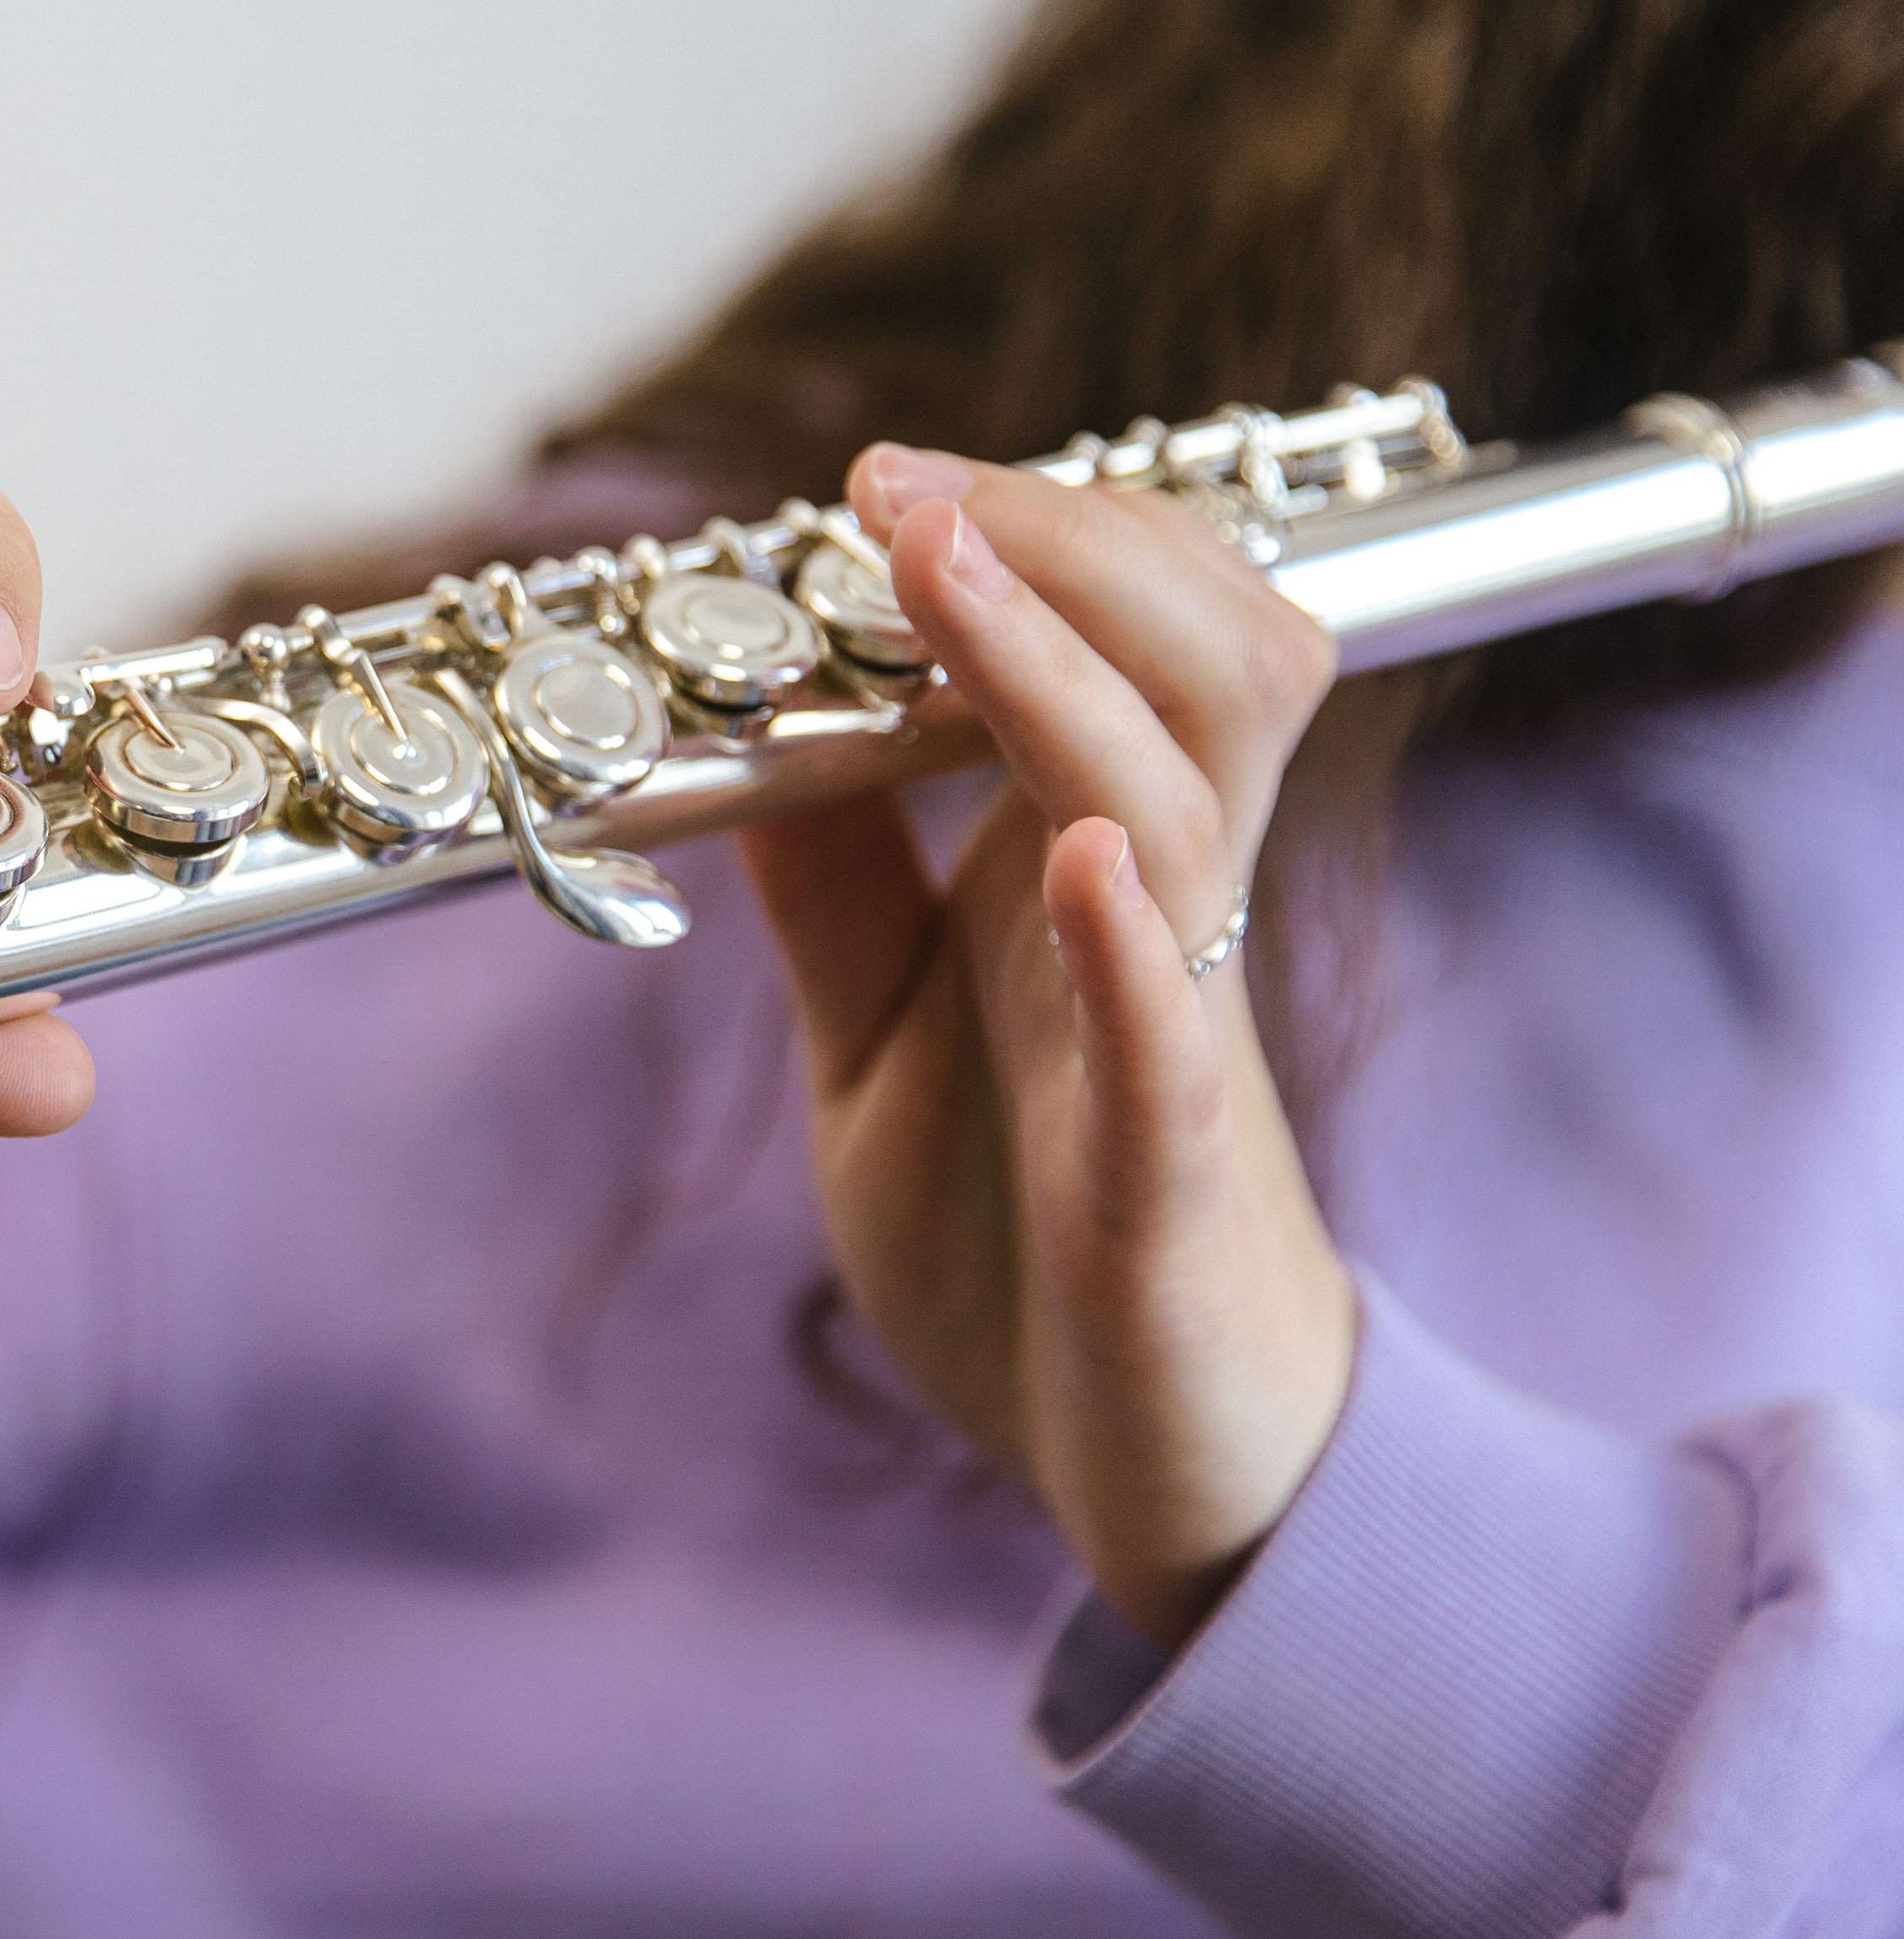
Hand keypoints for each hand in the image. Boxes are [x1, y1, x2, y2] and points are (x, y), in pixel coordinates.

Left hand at [736, 446, 1356, 1646]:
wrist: (1162, 1468)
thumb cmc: (1030, 1237)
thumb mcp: (878, 1037)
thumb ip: (832, 894)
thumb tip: (738, 736)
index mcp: (1082, 870)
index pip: (1117, 636)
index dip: (1020, 531)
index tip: (870, 471)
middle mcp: (1151, 919)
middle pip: (1201, 661)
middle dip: (1066, 542)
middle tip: (897, 478)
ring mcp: (1172, 1041)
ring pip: (1190, 802)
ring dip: (1067, 676)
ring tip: (948, 566)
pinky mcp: (1167, 1186)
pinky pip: (1174, 1045)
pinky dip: (1132, 943)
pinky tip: (1086, 859)